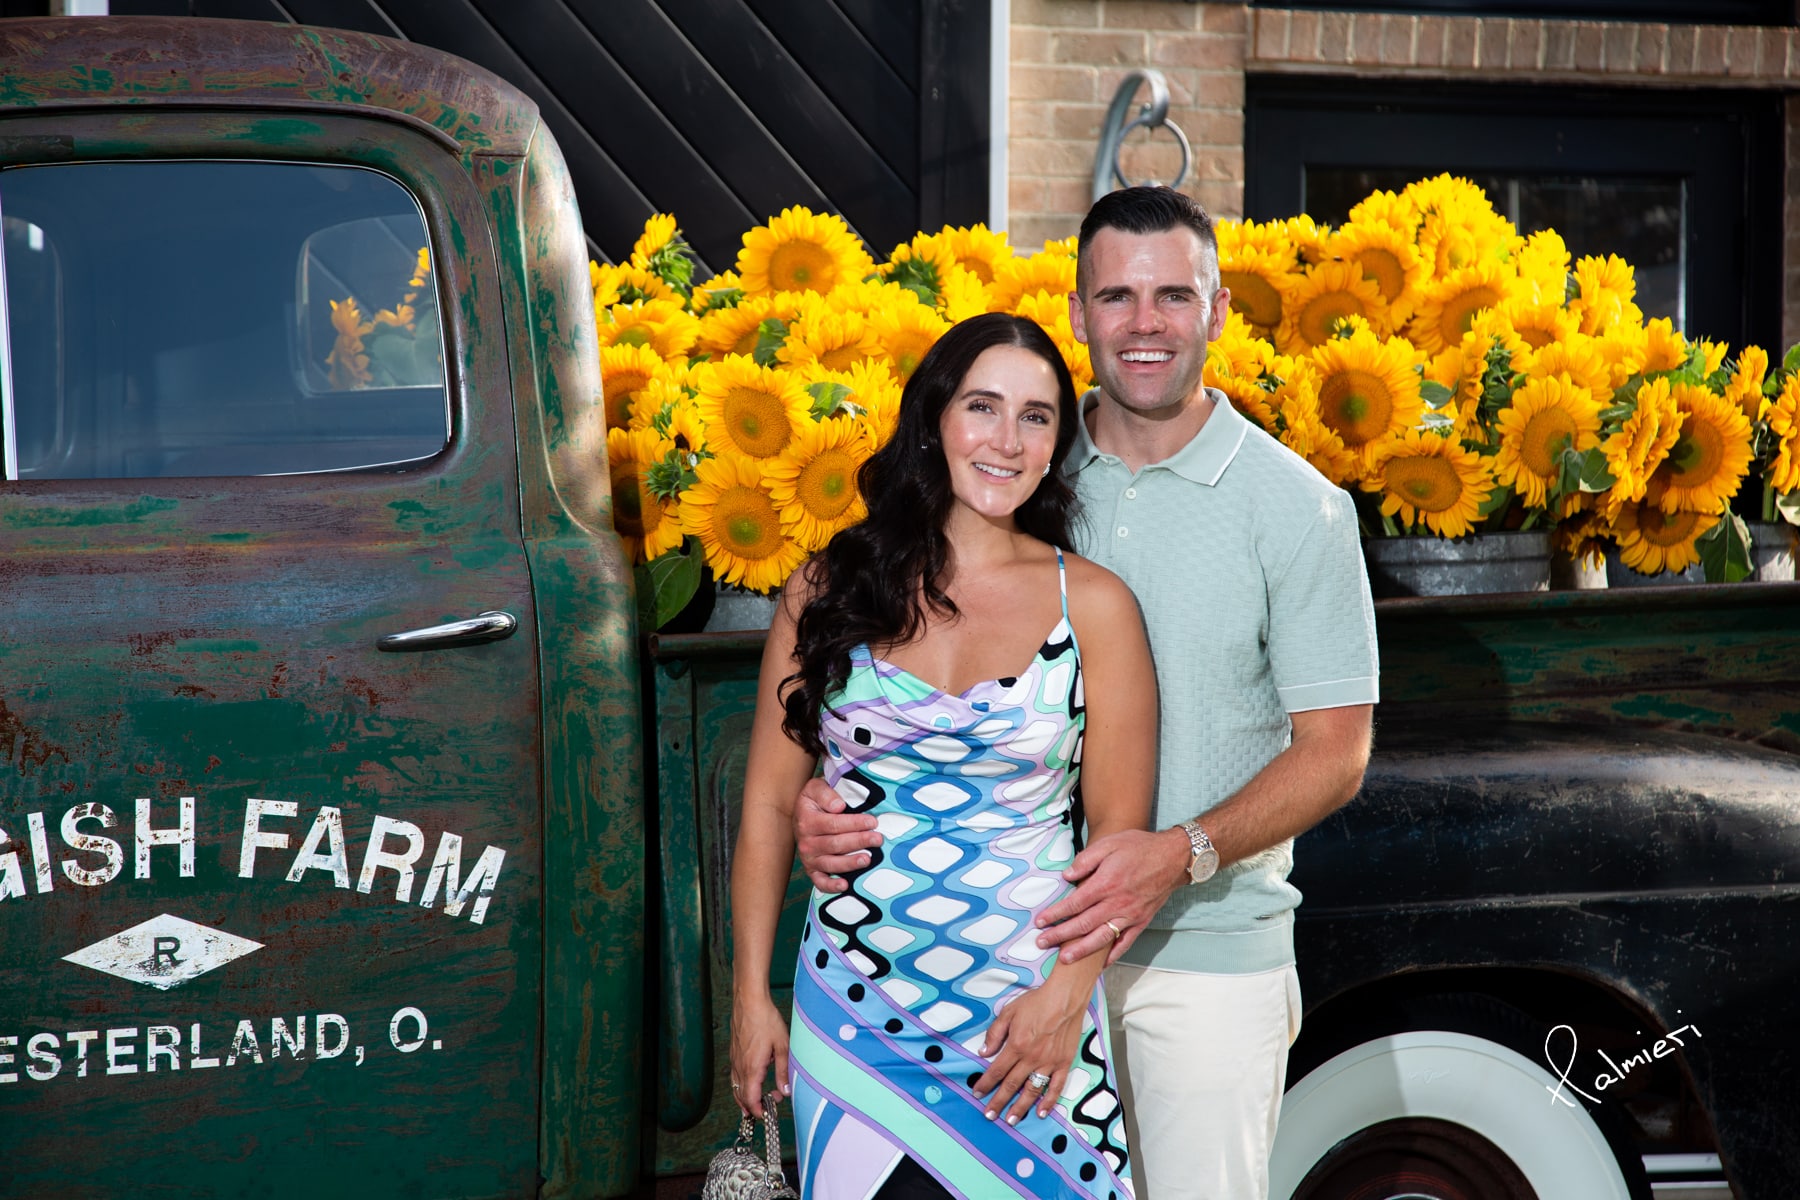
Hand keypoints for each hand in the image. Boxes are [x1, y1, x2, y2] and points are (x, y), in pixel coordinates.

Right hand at [729, 994, 790, 1118]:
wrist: (749, 1000)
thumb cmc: (766, 1020)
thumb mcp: (782, 1046)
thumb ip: (784, 1070)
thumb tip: (786, 1091)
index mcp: (752, 1068)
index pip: (751, 1099)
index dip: (758, 1111)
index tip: (767, 1114)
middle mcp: (740, 1067)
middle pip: (741, 1097)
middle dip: (753, 1106)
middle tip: (768, 1107)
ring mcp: (734, 1059)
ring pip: (736, 1087)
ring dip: (746, 1097)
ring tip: (758, 1101)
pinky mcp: (734, 1052)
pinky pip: (735, 1076)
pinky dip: (742, 1085)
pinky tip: (751, 1080)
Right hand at [795, 776, 880, 892]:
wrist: (802, 813)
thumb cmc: (815, 800)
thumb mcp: (816, 788)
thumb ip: (826, 793)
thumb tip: (839, 806)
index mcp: (807, 821)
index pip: (834, 824)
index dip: (854, 823)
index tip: (872, 822)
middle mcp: (806, 841)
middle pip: (835, 844)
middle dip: (859, 841)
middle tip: (878, 839)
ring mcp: (808, 858)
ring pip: (830, 864)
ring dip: (850, 863)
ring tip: (868, 859)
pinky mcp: (811, 870)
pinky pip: (819, 881)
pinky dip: (831, 886)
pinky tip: (845, 885)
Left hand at [972, 975, 1089, 1124]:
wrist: (1065, 998)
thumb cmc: (1037, 1002)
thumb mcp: (1009, 1012)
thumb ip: (995, 1033)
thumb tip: (983, 1052)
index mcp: (1016, 1045)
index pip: (996, 1070)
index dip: (985, 1084)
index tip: (977, 1094)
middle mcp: (1031, 1058)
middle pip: (1011, 1085)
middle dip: (998, 1102)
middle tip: (989, 1115)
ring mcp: (1049, 1063)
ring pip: (1032, 1090)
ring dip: (1020, 1107)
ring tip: (1011, 1120)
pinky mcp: (1064, 1063)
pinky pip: (1056, 1087)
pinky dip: (1049, 1101)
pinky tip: (1041, 1112)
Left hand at [1033, 828, 1189, 965]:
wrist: (1173, 857)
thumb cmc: (1139, 847)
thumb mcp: (1110, 843)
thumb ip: (1086, 859)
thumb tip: (1067, 876)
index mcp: (1106, 883)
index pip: (1075, 903)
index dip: (1056, 913)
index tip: (1040, 921)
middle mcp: (1117, 903)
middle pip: (1084, 924)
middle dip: (1060, 935)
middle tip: (1042, 943)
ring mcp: (1130, 915)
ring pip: (1102, 937)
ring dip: (1081, 950)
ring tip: (1064, 959)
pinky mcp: (1141, 921)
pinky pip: (1125, 942)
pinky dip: (1113, 955)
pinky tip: (1101, 964)